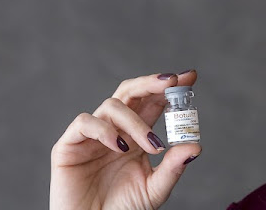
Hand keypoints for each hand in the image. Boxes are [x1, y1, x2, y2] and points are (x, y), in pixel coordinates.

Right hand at [50, 70, 201, 209]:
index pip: (154, 101)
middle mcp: (115, 130)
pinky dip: (104, 129)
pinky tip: (119, 145)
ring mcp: (92, 136)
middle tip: (173, 81)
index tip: (190, 76)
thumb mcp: (154, 189)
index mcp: (137, 135)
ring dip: (136, 121)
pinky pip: (85, 122)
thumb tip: (196, 146)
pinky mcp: (69, 146)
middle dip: (152, 82)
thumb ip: (173, 168)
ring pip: (112, 105)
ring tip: (151, 144)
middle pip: (131, 91)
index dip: (169, 87)